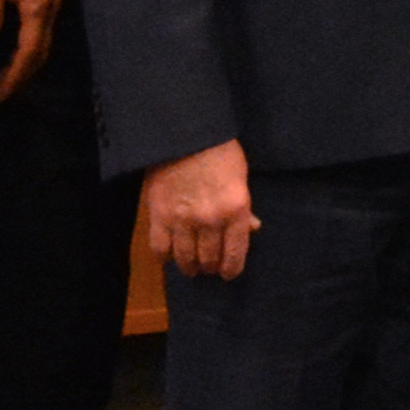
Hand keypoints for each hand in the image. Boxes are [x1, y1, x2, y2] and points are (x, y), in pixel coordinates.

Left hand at [0, 0, 61, 101]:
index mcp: (38, 8)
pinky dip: (28, 51)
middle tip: (1, 95)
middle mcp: (51, 11)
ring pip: (44, 46)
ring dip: (26, 66)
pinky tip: (13, 55)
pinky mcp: (48, 1)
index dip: (15, 75)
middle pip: (41, 53)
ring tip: (5, 80)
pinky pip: (42, 35)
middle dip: (22, 77)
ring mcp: (53, 6)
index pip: (29, 51)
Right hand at [145, 139, 257, 279]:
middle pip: (209, 259)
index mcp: (236, 210)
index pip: (235, 254)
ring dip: (189, 266)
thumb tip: (251, 229)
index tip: (228, 274)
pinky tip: (169, 255)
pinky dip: (165, 257)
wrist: (185, 135)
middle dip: (210, 266)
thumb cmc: (220, 153)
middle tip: (208, 265)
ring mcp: (182, 220)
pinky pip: (160, 249)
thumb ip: (243, 208)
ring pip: (185, 259)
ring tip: (190, 266)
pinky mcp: (158, 216)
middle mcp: (210, 220)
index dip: (231, 269)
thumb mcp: (241, 179)